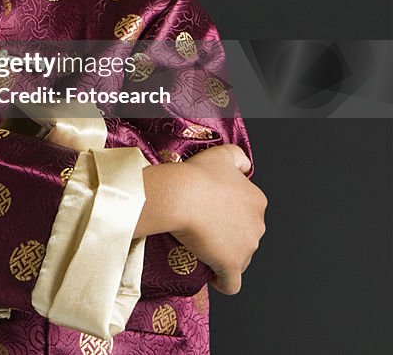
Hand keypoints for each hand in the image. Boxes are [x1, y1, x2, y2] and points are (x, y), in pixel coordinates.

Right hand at [169, 144, 266, 294]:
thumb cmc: (197, 175)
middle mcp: (257, 225)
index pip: (249, 211)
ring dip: (224, 254)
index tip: (213, 211)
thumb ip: (239, 157)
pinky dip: (224, 282)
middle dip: (230, 234)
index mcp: (256, 200)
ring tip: (201, 248)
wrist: (181, 196)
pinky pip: (232, 283)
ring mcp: (246, 248)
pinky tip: (214, 278)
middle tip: (204, 228)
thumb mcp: (221, 155)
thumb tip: (246, 166)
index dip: (231, 212)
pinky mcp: (231, 265)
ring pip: (240, 257)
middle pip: (246, 235)